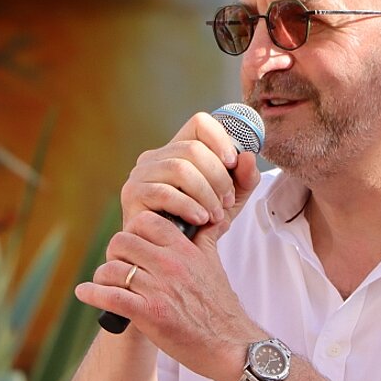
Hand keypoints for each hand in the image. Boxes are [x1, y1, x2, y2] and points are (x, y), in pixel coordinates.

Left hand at [76, 210, 260, 380]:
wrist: (230, 346)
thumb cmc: (221, 308)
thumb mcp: (214, 264)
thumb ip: (206, 238)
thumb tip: (210, 217)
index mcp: (185, 249)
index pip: (146, 221)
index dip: (133, 231)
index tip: (133, 244)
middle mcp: (170, 264)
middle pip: (122, 241)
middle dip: (115, 253)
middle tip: (118, 265)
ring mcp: (158, 289)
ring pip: (112, 269)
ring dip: (103, 276)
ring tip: (104, 283)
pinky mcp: (149, 314)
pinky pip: (110, 297)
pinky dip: (92, 294)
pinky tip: (85, 293)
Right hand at [119, 112, 260, 231]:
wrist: (175, 257)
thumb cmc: (201, 224)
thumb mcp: (230, 200)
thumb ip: (244, 179)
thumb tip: (248, 157)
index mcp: (177, 150)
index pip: (199, 123)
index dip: (220, 138)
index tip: (233, 162)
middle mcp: (155, 157)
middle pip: (193, 148)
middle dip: (218, 176)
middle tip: (227, 200)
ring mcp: (140, 174)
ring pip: (180, 168)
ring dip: (206, 193)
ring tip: (215, 214)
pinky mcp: (132, 195)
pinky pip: (164, 192)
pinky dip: (189, 206)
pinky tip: (200, 219)